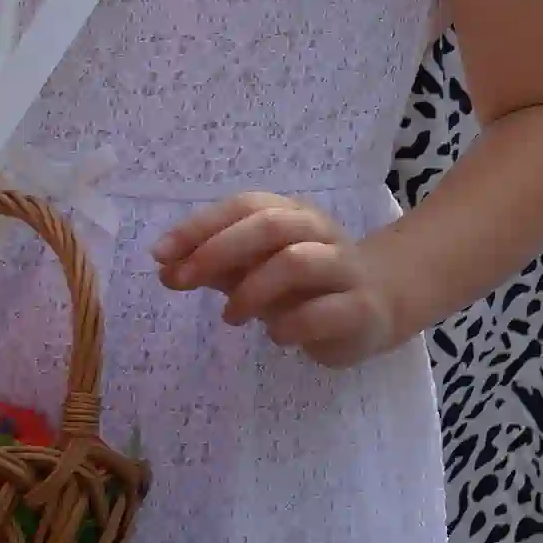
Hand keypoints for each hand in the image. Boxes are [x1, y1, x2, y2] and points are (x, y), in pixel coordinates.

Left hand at [154, 195, 404, 366]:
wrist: (382, 304)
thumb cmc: (309, 286)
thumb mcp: (259, 271)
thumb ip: (217, 267)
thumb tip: (165, 267)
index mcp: (296, 217)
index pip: (248, 206)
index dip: (202, 226)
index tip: (160, 254)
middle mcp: (323, 235)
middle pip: (273, 225)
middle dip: (219, 250)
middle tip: (182, 281)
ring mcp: (347, 270)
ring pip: (298, 261)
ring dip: (252, 289)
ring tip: (231, 317)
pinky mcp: (363, 308)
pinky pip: (324, 311)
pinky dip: (290, 325)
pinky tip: (277, 336)